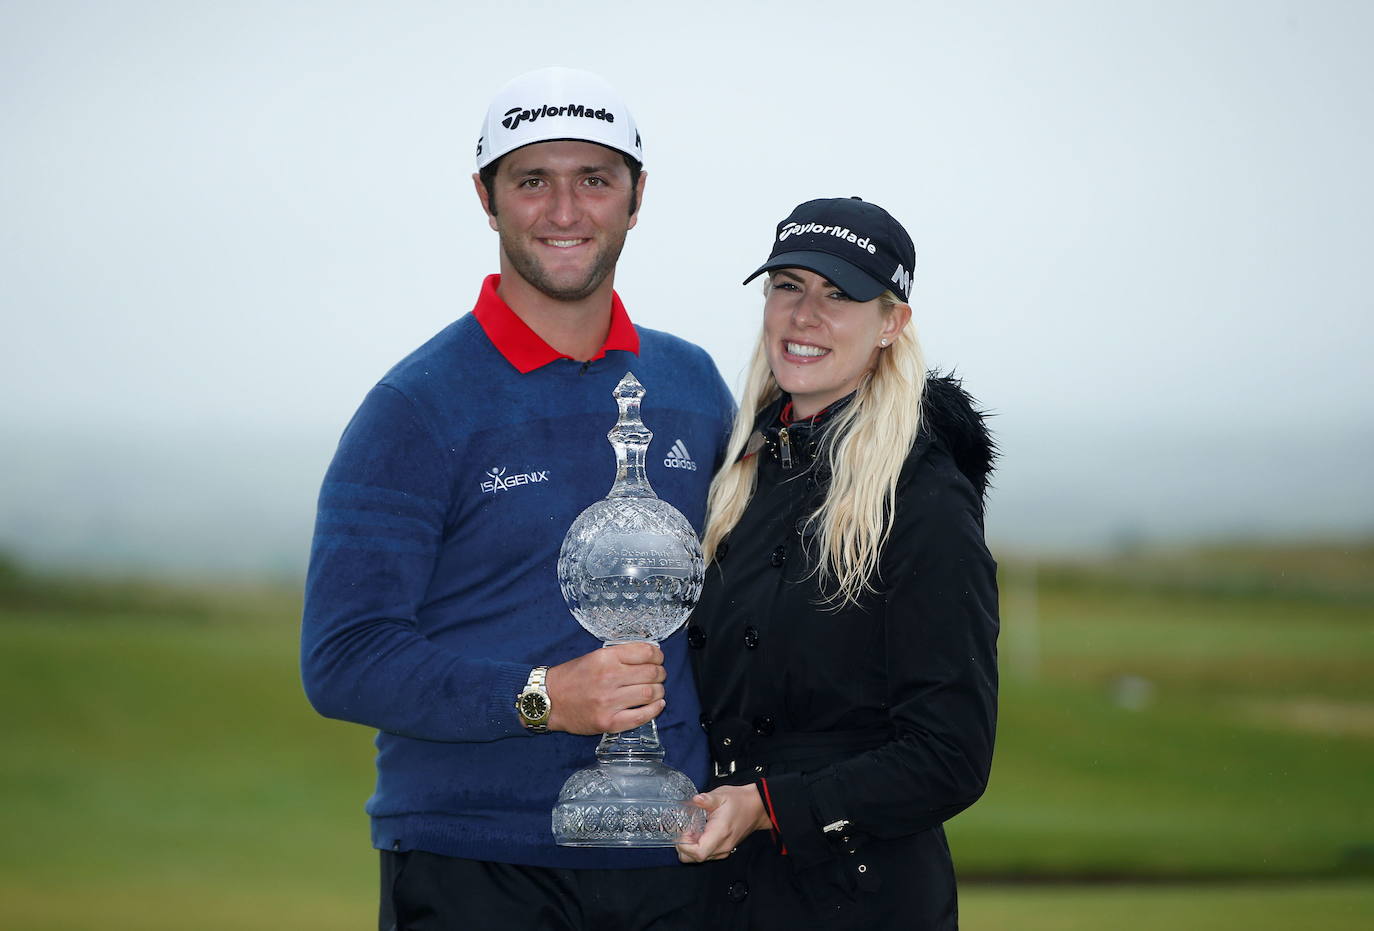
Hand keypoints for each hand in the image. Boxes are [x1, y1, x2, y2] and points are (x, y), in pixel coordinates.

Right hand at [545, 642, 666, 734]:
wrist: (548, 700)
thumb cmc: (572, 677)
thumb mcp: (594, 656)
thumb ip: (620, 655)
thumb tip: (651, 653)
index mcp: (605, 658)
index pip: (645, 652)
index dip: (658, 655)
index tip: (658, 659)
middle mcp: (608, 678)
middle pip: (651, 673)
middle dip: (660, 673)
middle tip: (658, 675)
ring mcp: (609, 702)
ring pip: (650, 693)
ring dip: (659, 691)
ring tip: (656, 690)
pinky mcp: (609, 722)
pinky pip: (641, 716)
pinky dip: (655, 710)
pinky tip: (657, 704)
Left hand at [675, 784, 771, 862]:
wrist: (757, 807)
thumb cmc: (740, 801)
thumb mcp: (722, 795)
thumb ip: (707, 799)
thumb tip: (696, 799)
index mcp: (720, 833)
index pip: (698, 853)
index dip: (685, 846)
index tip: (683, 832)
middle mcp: (722, 846)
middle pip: (695, 859)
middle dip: (684, 847)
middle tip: (684, 830)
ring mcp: (723, 850)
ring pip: (699, 858)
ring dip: (690, 846)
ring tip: (692, 829)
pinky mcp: (723, 849)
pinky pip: (706, 854)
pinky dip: (698, 846)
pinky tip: (699, 832)